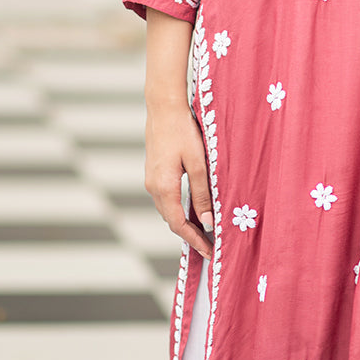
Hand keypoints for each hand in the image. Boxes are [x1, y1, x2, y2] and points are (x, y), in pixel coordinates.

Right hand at [144, 99, 213, 258]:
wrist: (163, 107)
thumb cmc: (183, 131)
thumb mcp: (199, 163)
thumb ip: (202, 194)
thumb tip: (207, 221)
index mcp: (164, 188)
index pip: (179, 225)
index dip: (194, 241)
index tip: (209, 252)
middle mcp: (153, 187)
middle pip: (171, 221)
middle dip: (189, 235)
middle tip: (209, 246)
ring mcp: (151, 180)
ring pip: (168, 210)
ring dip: (183, 222)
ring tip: (203, 231)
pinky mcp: (154, 172)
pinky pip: (166, 198)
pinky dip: (178, 209)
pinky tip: (191, 208)